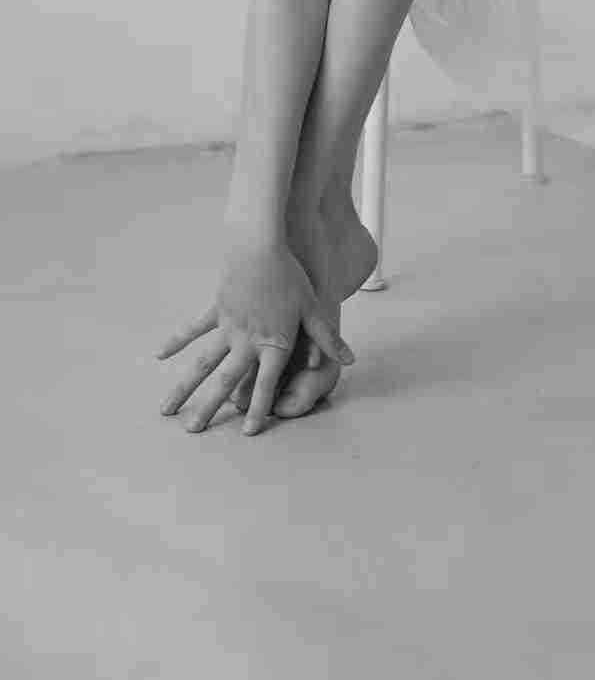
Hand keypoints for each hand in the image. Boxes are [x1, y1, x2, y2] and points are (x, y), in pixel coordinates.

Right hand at [156, 237, 354, 434]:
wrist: (260, 246)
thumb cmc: (291, 276)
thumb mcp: (313, 307)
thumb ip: (326, 338)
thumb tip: (349, 359)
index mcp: (274, 344)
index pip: (266, 385)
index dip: (259, 409)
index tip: (247, 432)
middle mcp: (247, 341)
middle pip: (227, 381)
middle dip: (209, 408)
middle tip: (193, 432)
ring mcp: (228, 326)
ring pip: (202, 363)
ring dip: (184, 386)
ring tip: (167, 410)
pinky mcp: (216, 308)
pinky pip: (194, 329)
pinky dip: (177, 341)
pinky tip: (159, 356)